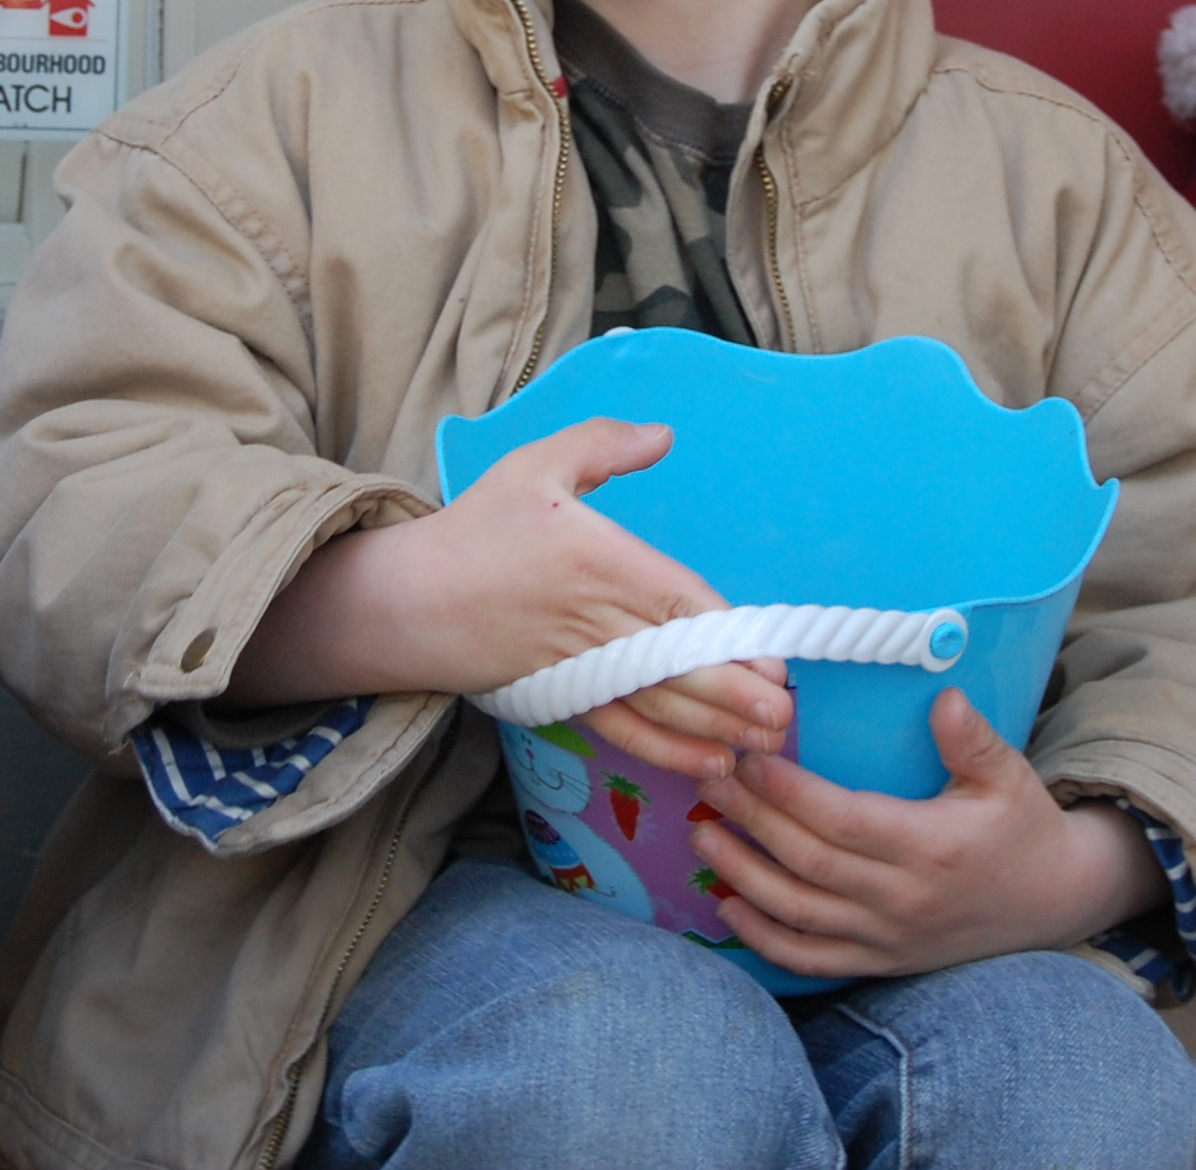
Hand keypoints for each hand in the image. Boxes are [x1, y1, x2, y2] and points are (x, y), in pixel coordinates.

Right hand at [225, 417, 790, 775]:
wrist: (411, 600)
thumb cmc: (478, 529)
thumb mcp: (534, 465)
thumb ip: (601, 445)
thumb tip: (663, 434)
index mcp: (596, 561)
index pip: (674, 604)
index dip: (725, 638)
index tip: (772, 661)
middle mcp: (594, 621)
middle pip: (676, 664)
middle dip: (735, 695)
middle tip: (784, 714)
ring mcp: (580, 667)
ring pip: (658, 704)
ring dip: (715, 728)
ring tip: (765, 743)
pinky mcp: (567, 698)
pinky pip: (624, 729)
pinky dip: (668, 750)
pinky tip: (709, 762)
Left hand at [685, 686, 1161, 979]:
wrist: (1054, 903)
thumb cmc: (1023, 828)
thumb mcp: (1009, 775)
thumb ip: (972, 738)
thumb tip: (943, 697)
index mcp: (932, 847)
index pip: (842, 819)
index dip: (788, 791)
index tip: (748, 756)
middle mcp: (904, 898)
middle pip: (809, 861)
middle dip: (752, 820)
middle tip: (709, 779)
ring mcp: (889, 937)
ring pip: (800, 912)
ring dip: (743, 876)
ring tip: (702, 834)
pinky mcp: (881, 960)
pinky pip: (812, 959)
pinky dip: (765, 939)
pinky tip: (727, 907)